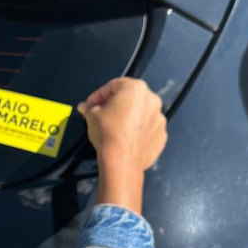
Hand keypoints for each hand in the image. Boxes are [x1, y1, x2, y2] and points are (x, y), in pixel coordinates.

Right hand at [78, 78, 166, 212]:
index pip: (113, 85)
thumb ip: (90, 107)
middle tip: (102, 113)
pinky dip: (137, 131)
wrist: (121, 161)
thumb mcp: (92, 116)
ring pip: (141, 113)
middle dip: (115, 104)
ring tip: (115, 128)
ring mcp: (159, 118)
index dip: (99, 94)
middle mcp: (151, 100)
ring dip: (128, 117)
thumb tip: (86, 107)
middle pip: (130, 98)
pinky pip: (147, 128)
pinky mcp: (161, 135)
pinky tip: (126, 138)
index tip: (91, 103)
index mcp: (135, 89)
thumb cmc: (109, 135)